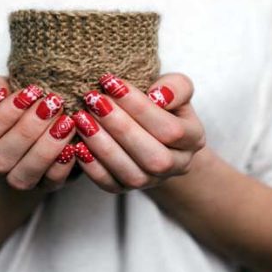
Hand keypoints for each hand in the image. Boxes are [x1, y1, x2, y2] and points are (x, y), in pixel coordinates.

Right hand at [0, 76, 76, 191]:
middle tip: (52, 104)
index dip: (2, 115)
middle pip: (0, 158)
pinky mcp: (47, 186)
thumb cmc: (20, 108)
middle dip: (27, 130)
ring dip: (46, 147)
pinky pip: (52, 181)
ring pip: (24, 175)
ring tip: (66, 122)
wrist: (41, 131)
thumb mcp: (5, 92)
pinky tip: (75, 143)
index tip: (29, 92)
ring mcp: (20, 180)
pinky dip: (63, 164)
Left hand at [71, 73, 204, 192]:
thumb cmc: (160, 103)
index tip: (111, 82)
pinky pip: (110, 185)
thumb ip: (175, 87)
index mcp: (193, 139)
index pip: (170, 129)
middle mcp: (177, 165)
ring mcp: (152, 181)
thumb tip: (158, 96)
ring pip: (132, 175)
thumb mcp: (173, 88)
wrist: (148, 129)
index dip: (140, 107)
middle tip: (94, 100)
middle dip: (120, 127)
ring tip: (82, 119)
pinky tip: (78, 144)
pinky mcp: (125, 189)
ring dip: (104, 147)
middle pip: (153, 157)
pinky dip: (93, 167)